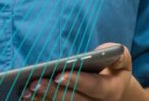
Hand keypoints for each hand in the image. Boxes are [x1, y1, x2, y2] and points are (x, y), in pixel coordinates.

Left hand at [22, 43, 142, 100]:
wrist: (117, 92)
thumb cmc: (114, 69)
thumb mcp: (123, 60)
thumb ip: (117, 54)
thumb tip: (99, 52)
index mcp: (111, 90)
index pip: (94, 87)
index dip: (77, 81)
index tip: (59, 75)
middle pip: (74, 100)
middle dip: (53, 92)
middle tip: (34, 83)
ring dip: (43, 100)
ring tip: (26, 91)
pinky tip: (26, 96)